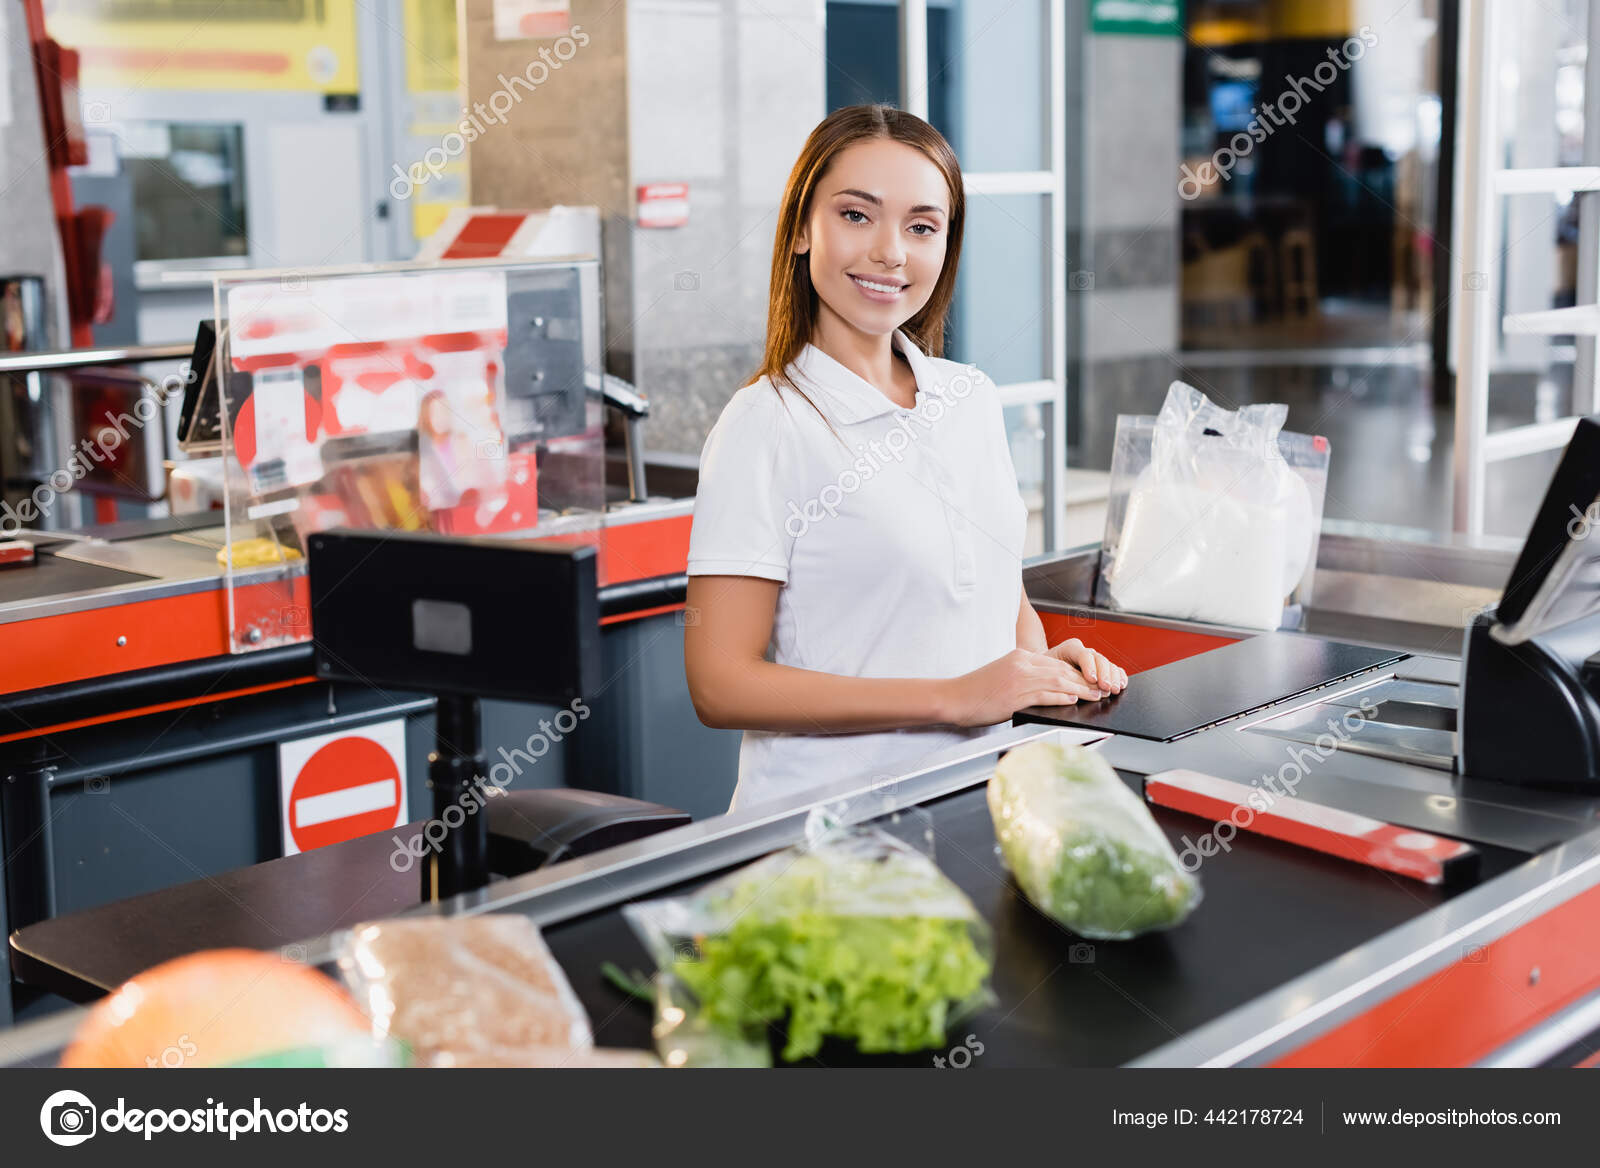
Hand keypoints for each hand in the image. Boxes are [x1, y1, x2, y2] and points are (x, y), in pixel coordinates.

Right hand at [938, 649, 1109, 727]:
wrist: (955, 697)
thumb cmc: (976, 690)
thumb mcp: (1002, 674)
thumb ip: (1023, 675)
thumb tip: (1047, 686)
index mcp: (1020, 657)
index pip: (1056, 663)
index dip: (1077, 672)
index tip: (1090, 679)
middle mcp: (1022, 664)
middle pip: (1062, 671)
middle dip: (1085, 680)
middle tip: (1101, 687)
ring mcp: (1020, 679)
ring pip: (1059, 682)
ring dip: (1081, 690)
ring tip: (1096, 695)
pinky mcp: (1016, 695)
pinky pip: (1045, 695)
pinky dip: (1062, 697)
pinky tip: (1074, 701)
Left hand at [1045, 638, 1126, 696]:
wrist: (1045, 668)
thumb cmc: (1044, 670)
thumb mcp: (1046, 671)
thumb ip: (1057, 676)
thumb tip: (1068, 690)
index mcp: (1070, 648)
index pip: (1083, 654)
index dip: (1089, 667)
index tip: (1091, 679)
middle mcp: (1085, 651)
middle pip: (1099, 659)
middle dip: (1104, 674)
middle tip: (1106, 687)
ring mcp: (1094, 659)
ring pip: (1108, 664)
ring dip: (1113, 677)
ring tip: (1114, 689)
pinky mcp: (1100, 667)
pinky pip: (1114, 669)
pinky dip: (1119, 676)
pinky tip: (1121, 684)